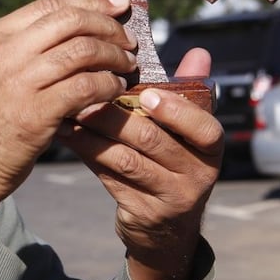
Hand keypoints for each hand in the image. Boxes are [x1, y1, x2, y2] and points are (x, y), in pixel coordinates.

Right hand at [0, 0, 138, 226]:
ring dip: (114, 56)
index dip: (90, 1)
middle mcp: (3, 53)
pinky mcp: (36, 113)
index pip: (49, 5)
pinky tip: (115, 90)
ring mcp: (18, 82)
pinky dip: (108, 85)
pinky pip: (87, 86)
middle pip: (70, 21)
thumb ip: (20, 49)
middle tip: (128, 40)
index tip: (118, 4)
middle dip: (108, 26)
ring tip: (126, 66)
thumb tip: (72, 30)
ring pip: (83, 50)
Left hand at [57, 48, 222, 279]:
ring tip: (71, 111)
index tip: (146, 93)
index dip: (176, 111)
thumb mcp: (186, 131)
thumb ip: (188, 94)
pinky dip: (88, 152)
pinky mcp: (142, 211)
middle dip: (115, 115)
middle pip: (152, 140)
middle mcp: (198, 175)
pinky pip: (110, 177)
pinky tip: (68, 134)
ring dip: (94, 132)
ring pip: (126, 160)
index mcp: (211, 148)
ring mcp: (170, 197)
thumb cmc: (172, 160)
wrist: (167, 227)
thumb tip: (198, 52)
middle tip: (86, 91)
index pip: (205, 128)